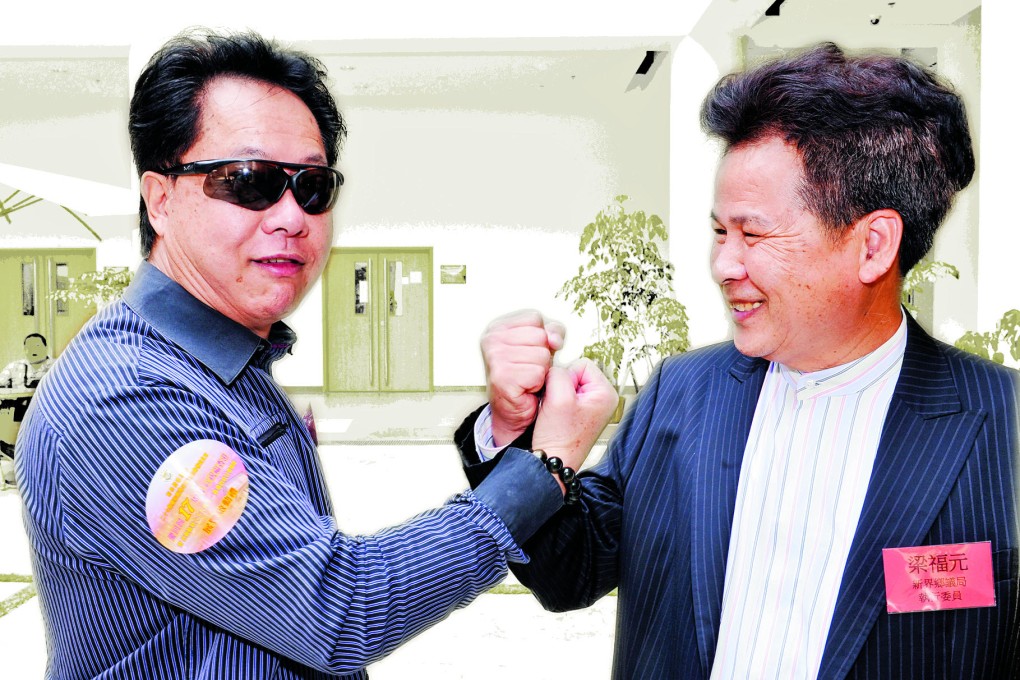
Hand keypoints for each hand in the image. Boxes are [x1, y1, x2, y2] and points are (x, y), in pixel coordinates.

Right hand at [482, 310, 564, 445]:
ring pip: (542, 355)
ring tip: (527, 378)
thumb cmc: (526, 376)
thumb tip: (554, 340)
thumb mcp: (540, 345)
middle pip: (540, 336)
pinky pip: (538, 373)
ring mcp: (495, 359)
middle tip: (528, 368)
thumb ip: (552, 332)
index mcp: (497, 327)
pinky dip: (538, 383)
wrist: (513, 410)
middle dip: (542, 354)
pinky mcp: (503, 378)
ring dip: (541, 370)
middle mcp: (491, 340)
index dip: (542, 336)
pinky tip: (526, 388)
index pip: (534, 318)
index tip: (530, 351)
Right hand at [533, 359, 617, 485]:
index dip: (566, 377)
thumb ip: (559, 373)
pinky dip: (556, 403)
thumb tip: (555, 369)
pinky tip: (556, 417)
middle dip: (560, 386)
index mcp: (606, 394)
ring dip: (556, 395)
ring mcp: (590, 407)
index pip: (582, 363)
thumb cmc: (560, 439)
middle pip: (574, 373)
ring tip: (557, 413)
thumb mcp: (558, 397)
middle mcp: (602, 399)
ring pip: (566, 384)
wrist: (553, 462)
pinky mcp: (579, 413)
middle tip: (559, 407)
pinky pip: (563, 396)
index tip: (563, 397)